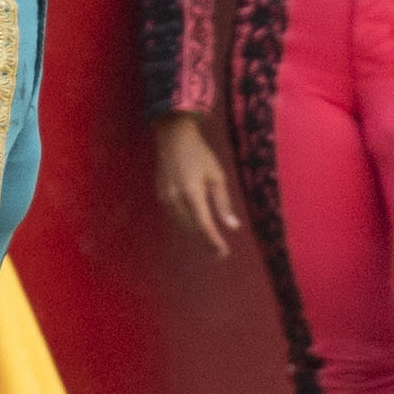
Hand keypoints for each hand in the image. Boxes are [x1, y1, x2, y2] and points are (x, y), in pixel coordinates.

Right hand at [154, 113, 241, 257]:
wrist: (173, 139)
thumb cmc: (200, 155)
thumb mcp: (217, 177)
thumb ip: (223, 203)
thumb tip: (233, 227)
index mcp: (192, 193)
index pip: (204, 226)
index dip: (214, 242)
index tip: (224, 253)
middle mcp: (175, 199)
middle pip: (192, 229)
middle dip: (206, 242)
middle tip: (220, 253)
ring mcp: (165, 199)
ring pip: (182, 226)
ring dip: (196, 236)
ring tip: (211, 243)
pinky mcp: (160, 197)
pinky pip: (175, 218)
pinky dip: (187, 225)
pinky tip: (196, 227)